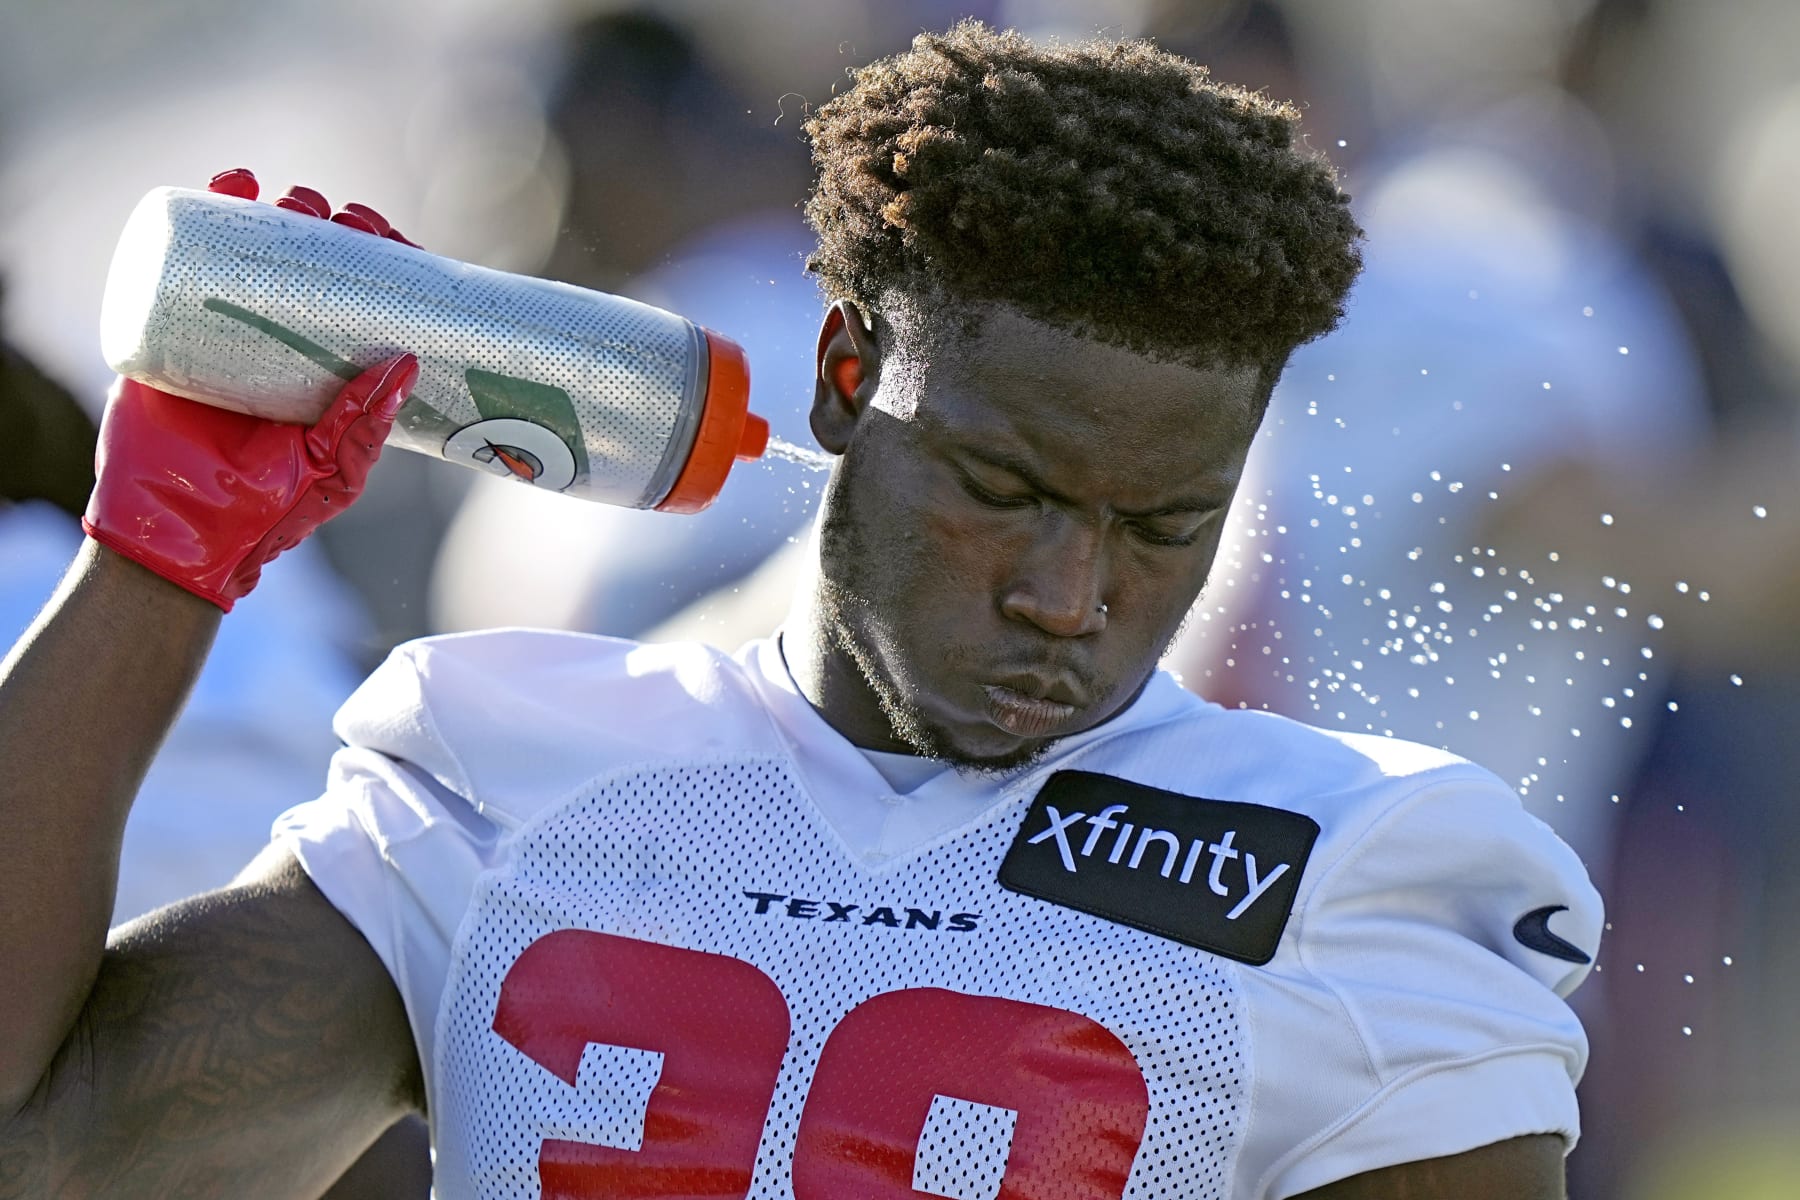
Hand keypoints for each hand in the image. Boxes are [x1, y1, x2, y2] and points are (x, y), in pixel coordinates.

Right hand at [82, 169, 420, 610]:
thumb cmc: (265, 514)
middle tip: (349, 221)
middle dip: (336, 229)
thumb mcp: (330, 471)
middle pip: (316, 264)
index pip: (365, 302)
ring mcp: (228, 328)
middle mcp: (284, 340)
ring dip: (282, 211)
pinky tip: (236, 183)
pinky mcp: (173, 322)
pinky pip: (189, 256)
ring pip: (259, 249)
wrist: (176, 534)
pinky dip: (211, 211)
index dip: (383, 265)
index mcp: (331, 371)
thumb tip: (407, 362)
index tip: (397, 243)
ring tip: (298, 201)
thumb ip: (362, 426)